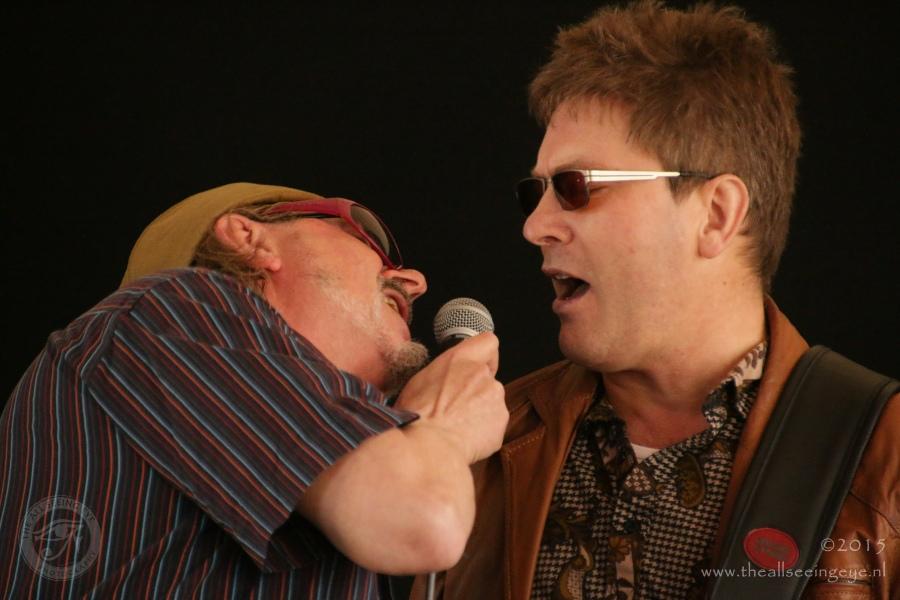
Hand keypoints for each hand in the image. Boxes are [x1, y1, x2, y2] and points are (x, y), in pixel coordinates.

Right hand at [395, 332, 507, 462]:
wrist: (429, 445)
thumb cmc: (417, 415)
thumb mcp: (419, 381)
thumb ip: (442, 374)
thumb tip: (443, 382)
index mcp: (460, 358)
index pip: (488, 342)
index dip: (486, 355)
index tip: (479, 365)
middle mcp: (482, 373)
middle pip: (487, 377)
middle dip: (475, 391)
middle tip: (455, 407)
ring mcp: (494, 396)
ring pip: (490, 401)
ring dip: (479, 411)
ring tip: (457, 426)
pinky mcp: (501, 419)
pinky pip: (494, 423)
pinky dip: (483, 431)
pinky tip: (464, 437)